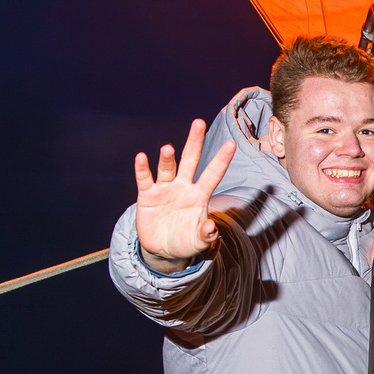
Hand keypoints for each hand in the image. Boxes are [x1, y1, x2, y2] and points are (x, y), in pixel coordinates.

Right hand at [133, 119, 236, 274]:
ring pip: (167, 168)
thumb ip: (206, 234)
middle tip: (198, 123)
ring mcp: (165, 189)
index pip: (213, 173)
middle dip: (194, 142)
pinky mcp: (148, 195)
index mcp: (199, 195)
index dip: (221, 159)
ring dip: (167, 158)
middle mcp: (183, 186)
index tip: (232, 143)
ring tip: (168, 149)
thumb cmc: (185, 242)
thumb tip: (211, 227)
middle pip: (190, 160)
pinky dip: (142, 169)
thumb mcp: (198, 242)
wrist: (162, 250)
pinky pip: (145, 179)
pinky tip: (141, 158)